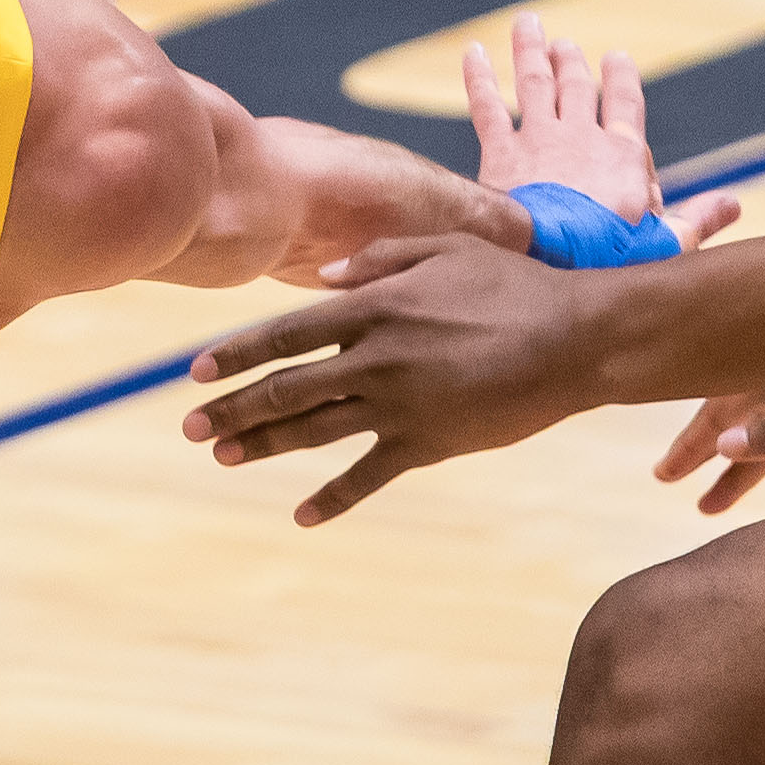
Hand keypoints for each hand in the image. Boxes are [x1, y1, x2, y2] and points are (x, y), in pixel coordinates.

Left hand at [183, 234, 603, 524]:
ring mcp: (400, 404)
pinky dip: (334, 498)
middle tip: (189, 427)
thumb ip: (378, 259)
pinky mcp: (429, 442)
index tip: (197, 371)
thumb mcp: (445, 249)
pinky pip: (369, 475)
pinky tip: (301, 514)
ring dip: (263, 446)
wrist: (575, 340)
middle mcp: (377, 358)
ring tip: (222, 458)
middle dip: (232, 407)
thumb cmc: (514, 285)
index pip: (286, 333)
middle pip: (287, 387)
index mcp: (376, 307)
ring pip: (314, 430)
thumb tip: (320, 282)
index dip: (238, 353)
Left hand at [463, 11, 741, 253]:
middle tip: (564, 44)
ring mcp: (539, 141)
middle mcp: (582, 137)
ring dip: (531, 51)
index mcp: (624, 155)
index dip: (620, 79)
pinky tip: (473, 52)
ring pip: (535, 83)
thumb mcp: (666, 244)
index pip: (625, 104)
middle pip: (576, 87)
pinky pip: (487, 106)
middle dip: (571, 62)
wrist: (551, 259)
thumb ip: (697, 220)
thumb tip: (734, 204)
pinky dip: (480, 76)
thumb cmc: (613, 259)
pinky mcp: (501, 154)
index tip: (616, 57)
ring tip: (528, 24)